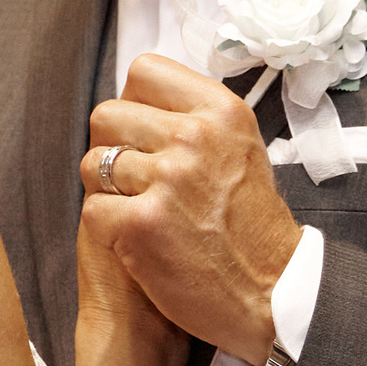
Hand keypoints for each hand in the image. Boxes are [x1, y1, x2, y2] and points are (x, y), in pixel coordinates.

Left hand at [82, 54, 301, 364]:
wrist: (273, 294)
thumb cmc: (251, 226)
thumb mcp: (240, 150)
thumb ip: (193, 119)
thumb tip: (139, 96)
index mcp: (221, 110)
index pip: (144, 71)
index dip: (136, 104)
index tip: (147, 134)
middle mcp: (195, 136)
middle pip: (107, 115)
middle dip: (114, 148)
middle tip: (138, 182)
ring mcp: (167, 179)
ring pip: (93, 163)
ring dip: (108, 191)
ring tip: (141, 212)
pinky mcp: (142, 223)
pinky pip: (92, 208)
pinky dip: (107, 229)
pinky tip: (138, 241)